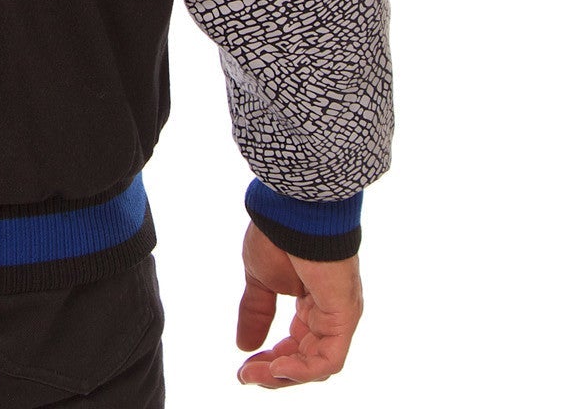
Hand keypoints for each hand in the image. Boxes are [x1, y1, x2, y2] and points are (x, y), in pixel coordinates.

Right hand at [235, 220, 363, 387]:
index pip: (295, 346)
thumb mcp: (260, 280)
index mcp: (311, 304)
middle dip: (273, 372)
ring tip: (254, 373)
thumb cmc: (278, 235)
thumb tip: (243, 346)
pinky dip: (302, 370)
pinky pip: (328, 359)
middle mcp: (328, 313)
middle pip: (304, 360)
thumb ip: (255, 312)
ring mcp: (338, 316)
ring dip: (283, 375)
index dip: (269, 361)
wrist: (291, 211)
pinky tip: (276, 367)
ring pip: (316, 365)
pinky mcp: (344, 317)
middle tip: (246, 376)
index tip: (243, 369)